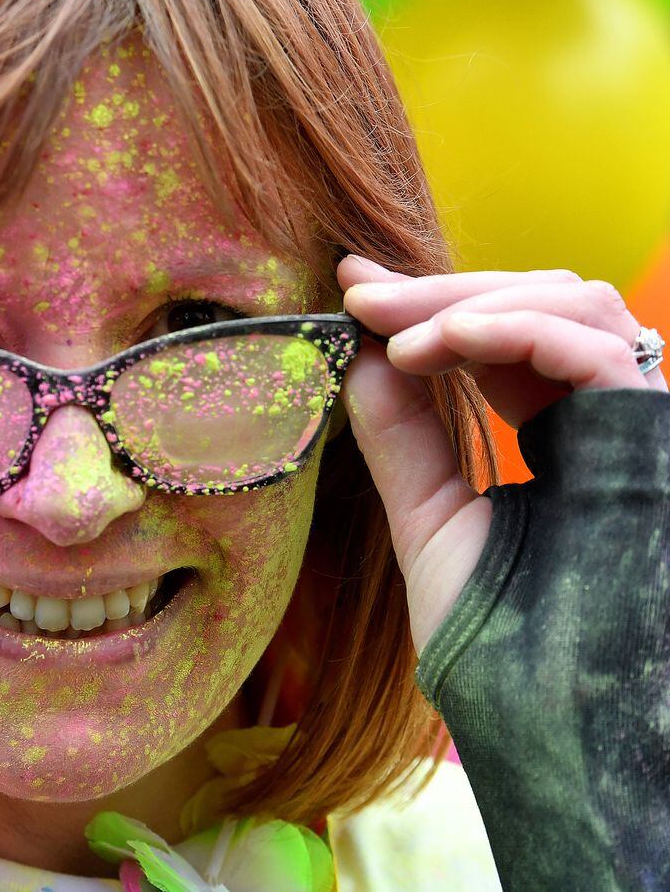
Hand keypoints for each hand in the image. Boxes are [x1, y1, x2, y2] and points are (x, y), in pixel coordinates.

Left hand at [338, 255, 666, 651]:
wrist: (539, 712)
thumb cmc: (492, 631)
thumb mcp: (428, 516)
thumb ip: (401, 437)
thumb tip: (362, 357)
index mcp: (560, 435)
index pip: (507, 336)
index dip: (435, 301)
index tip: (356, 284)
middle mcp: (605, 419)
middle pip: (542, 302)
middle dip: (443, 292)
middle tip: (361, 293)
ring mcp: (635, 424)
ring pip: (577, 305)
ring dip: (475, 303)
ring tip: (396, 335)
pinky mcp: (651, 436)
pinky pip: (595, 349)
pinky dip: (514, 328)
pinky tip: (439, 344)